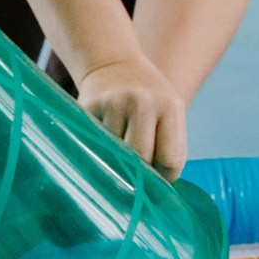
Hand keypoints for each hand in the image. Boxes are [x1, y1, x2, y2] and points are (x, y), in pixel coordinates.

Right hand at [76, 56, 186, 179]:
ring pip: (114, 154)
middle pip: (140, 158)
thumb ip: (169, 147)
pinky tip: (100, 147)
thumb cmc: (148, 99)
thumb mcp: (169, 112)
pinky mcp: (88, 107)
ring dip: (116, 163)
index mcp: (169, 105)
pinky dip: (97, 152)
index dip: (164, 178)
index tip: (156, 183)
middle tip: (134, 177)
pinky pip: (93, 144)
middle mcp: (141, 102)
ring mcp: (112, 103)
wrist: (114, 64)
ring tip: (116, 157)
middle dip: (138, 174)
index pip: (170, 158)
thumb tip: (158, 193)